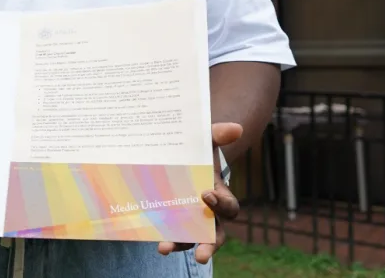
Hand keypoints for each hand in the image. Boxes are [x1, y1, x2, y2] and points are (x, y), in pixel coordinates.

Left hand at [157, 122, 242, 263]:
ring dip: (179, 245)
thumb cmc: (196, 150)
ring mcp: (189, 219)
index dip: (221, 204)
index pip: (228, 207)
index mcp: (219, 194)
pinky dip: (162, 235)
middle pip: (215, 236)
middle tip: (201, 255)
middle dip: (209, 246)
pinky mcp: (170, 220)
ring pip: (190, 240)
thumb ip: (217, 133)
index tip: (205, 195)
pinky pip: (170, 233)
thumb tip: (236, 128)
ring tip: (164, 248)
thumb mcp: (205, 140)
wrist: (177, 154)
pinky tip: (148, 235)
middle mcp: (207, 213)